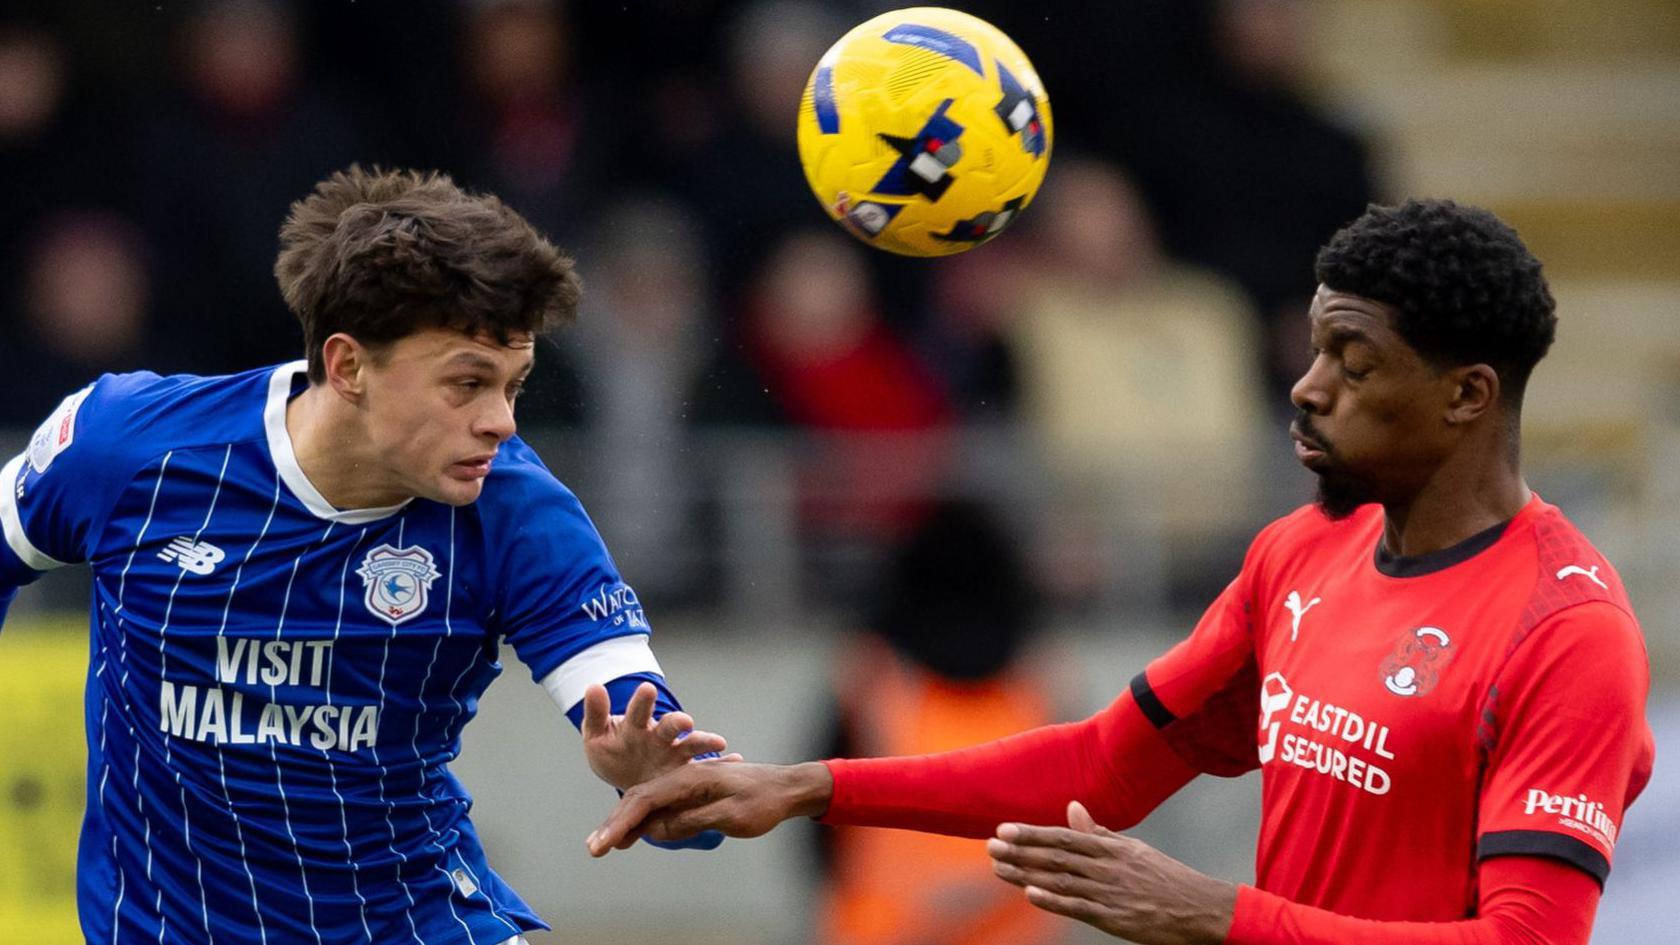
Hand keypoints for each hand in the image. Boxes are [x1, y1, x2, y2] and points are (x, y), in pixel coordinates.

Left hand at [578, 682, 731, 790]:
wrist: (627, 775)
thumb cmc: (613, 751)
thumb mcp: (597, 735)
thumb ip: (597, 713)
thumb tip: (593, 686)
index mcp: (637, 725)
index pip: (639, 710)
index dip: (643, 701)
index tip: (647, 689)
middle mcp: (660, 736)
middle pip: (670, 727)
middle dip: (677, 723)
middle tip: (685, 722)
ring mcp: (674, 754)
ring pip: (692, 746)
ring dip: (705, 742)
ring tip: (719, 743)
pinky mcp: (685, 773)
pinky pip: (706, 768)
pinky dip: (722, 764)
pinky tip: (735, 762)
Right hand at [586, 761, 832, 856]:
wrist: (788, 788)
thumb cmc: (764, 801)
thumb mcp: (730, 815)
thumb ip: (691, 820)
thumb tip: (656, 830)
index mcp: (690, 779)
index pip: (645, 801)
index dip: (621, 824)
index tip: (603, 845)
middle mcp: (685, 777)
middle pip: (640, 799)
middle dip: (615, 824)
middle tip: (594, 849)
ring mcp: (688, 784)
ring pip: (648, 802)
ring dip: (626, 822)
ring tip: (605, 844)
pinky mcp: (694, 793)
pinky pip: (662, 806)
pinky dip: (645, 821)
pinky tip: (636, 835)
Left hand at [986, 801, 1236, 944]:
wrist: (1200, 908)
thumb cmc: (1163, 877)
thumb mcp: (1132, 849)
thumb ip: (1098, 832)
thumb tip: (1072, 807)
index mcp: (1110, 847)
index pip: (1063, 836)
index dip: (1031, 833)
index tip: (1004, 829)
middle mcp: (1106, 866)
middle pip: (1056, 856)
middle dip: (1020, 851)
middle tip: (990, 846)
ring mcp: (1109, 892)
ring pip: (1061, 879)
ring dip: (1026, 873)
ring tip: (998, 867)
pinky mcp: (1114, 917)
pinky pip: (1079, 906)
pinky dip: (1053, 900)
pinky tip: (1030, 894)